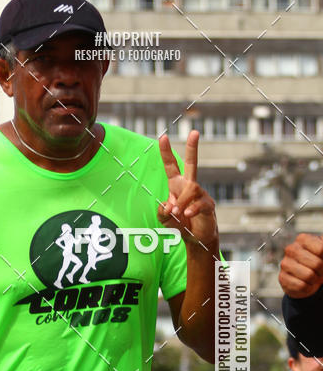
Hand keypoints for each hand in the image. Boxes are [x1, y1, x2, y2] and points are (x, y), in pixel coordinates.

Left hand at [157, 131, 217, 247]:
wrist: (197, 239)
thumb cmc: (181, 225)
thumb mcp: (165, 219)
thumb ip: (162, 212)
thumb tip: (169, 205)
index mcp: (177, 186)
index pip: (171, 166)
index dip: (166, 152)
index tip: (162, 137)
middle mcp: (190, 186)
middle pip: (192, 164)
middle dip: (193, 148)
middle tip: (194, 132)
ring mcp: (201, 195)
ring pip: (191, 189)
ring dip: (182, 201)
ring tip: (177, 213)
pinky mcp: (209, 206)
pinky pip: (200, 203)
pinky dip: (192, 208)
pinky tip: (188, 214)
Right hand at [279, 233, 322, 297]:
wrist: (307, 276)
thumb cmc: (317, 261)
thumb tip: (321, 262)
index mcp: (302, 239)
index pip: (321, 250)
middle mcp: (291, 249)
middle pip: (316, 264)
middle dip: (322, 271)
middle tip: (319, 271)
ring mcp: (285, 264)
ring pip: (308, 276)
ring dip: (315, 280)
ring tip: (312, 277)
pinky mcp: (282, 278)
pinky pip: (301, 286)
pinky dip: (308, 287)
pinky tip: (305, 283)